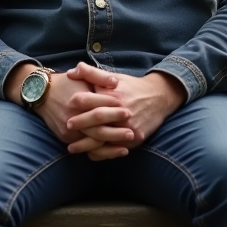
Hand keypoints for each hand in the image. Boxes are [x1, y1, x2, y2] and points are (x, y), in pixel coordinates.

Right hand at [4, 63, 129, 147]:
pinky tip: (113, 151)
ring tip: (127, 145)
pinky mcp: (66, 138)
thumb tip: (115, 82)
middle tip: (132, 132)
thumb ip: (98, 76)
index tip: (128, 108)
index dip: (114, 107)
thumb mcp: (80, 75)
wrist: (41, 94)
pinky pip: (85, 148)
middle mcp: (72, 116)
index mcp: (77, 99)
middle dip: (116, 130)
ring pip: (92, 142)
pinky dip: (101, 152)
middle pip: (97, 127)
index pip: (99, 105)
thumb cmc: (65, 83)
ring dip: (111, 145)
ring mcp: (68, 129)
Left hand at [66, 63, 186, 157]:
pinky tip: (90, 154)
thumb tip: (71, 74)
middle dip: (80, 123)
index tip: (66, 105)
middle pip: (97, 119)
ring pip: (105, 138)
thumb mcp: (112, 76)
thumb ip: (90, 73)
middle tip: (67, 126)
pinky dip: (102, 153)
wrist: (159, 97)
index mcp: (114, 95)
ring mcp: (129, 127)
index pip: (92, 99)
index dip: (78, 102)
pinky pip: (116, 149)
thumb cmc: (130, 86)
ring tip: (71, 147)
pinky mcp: (136, 138)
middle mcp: (122, 111)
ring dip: (86, 145)